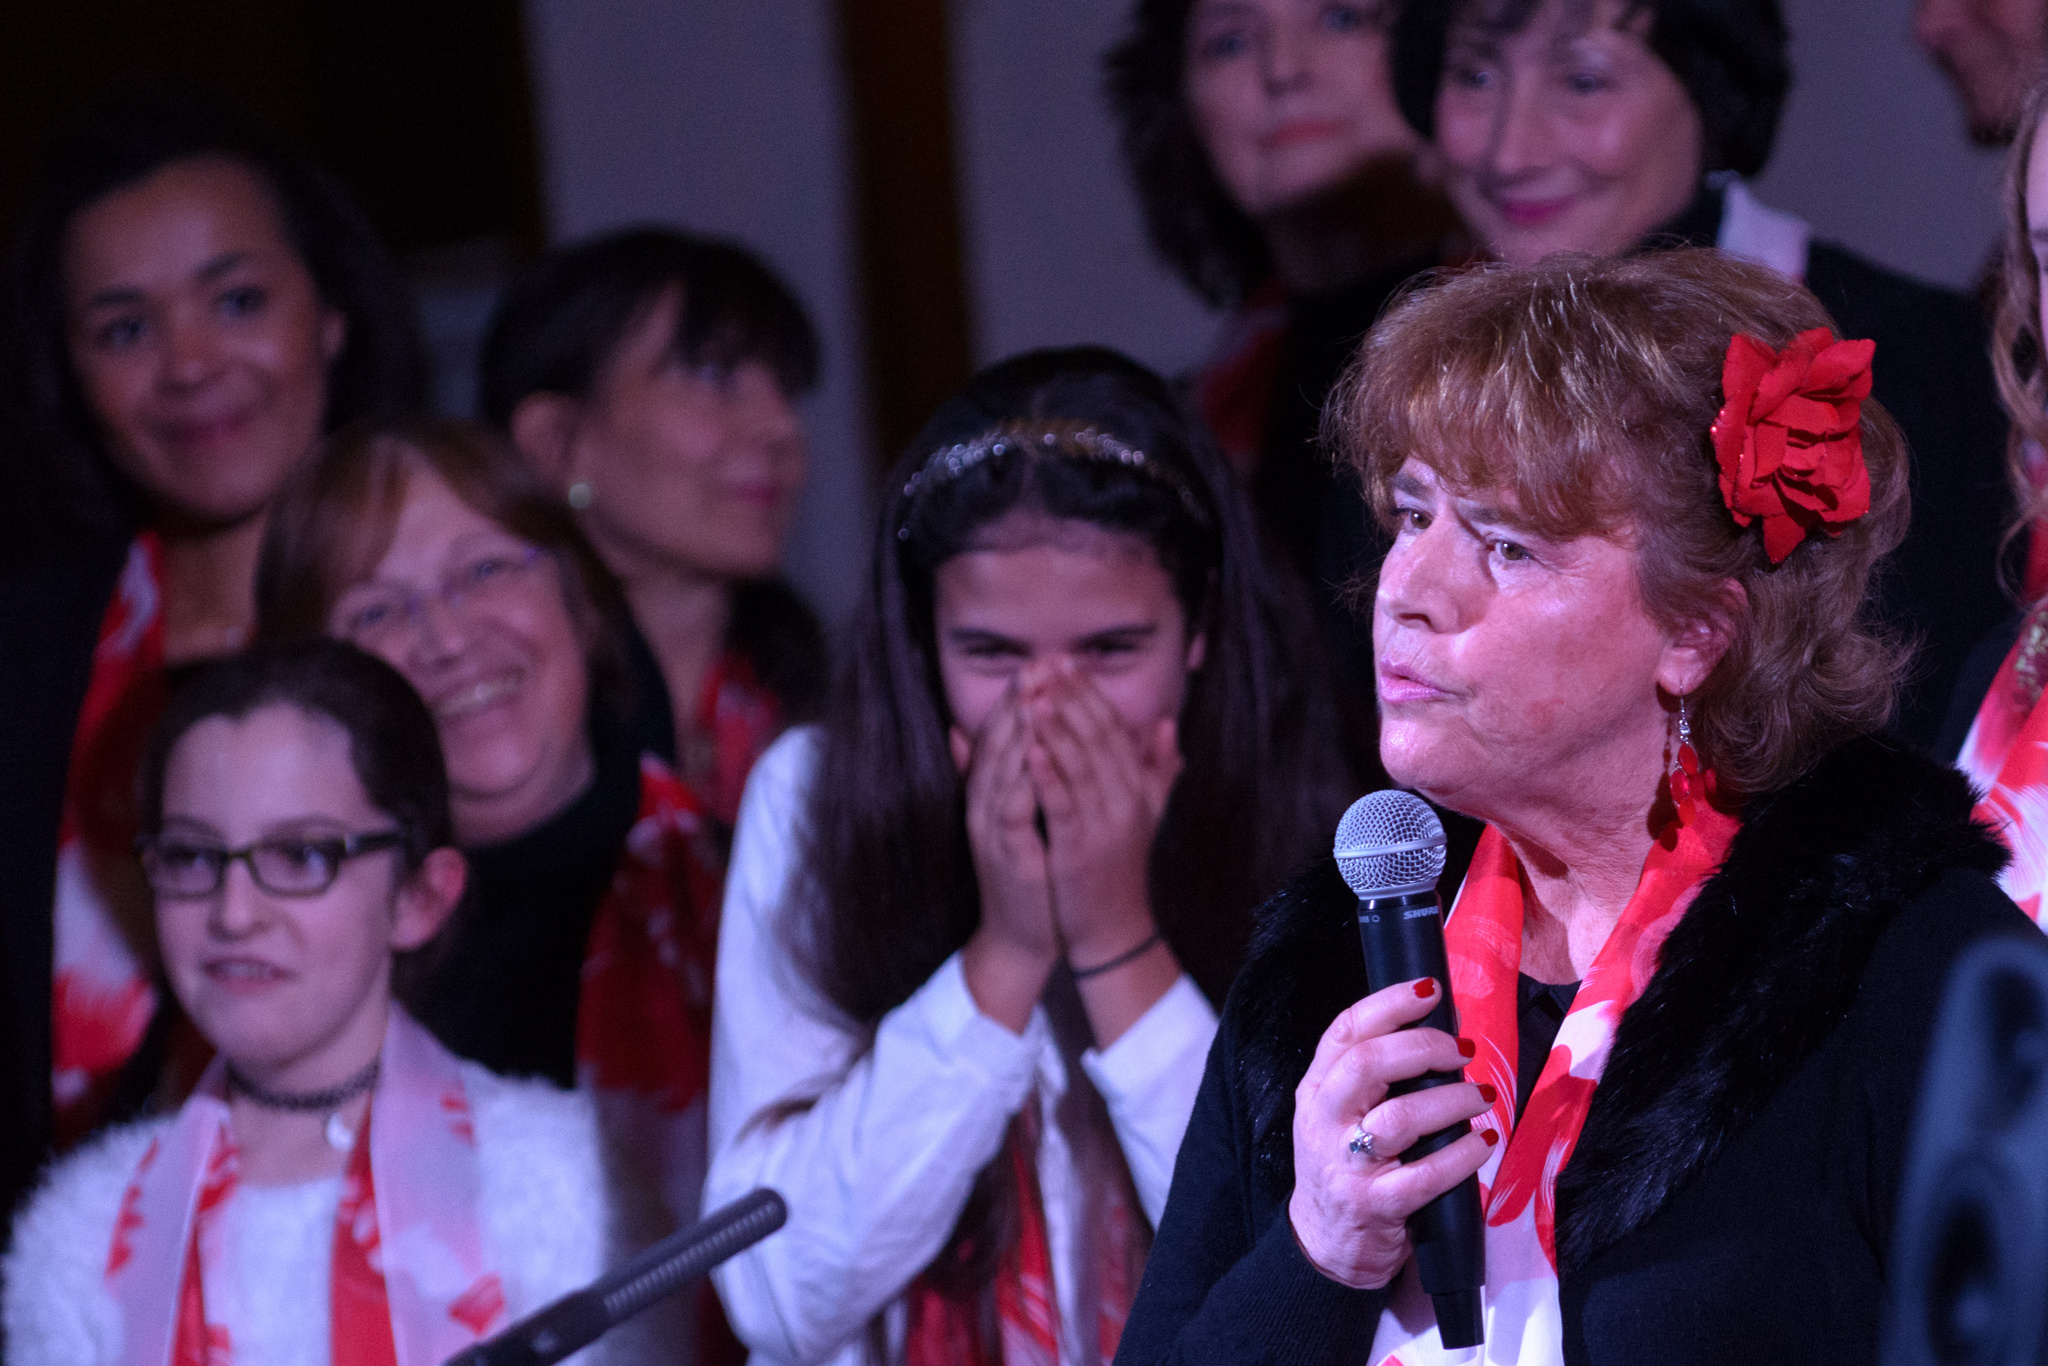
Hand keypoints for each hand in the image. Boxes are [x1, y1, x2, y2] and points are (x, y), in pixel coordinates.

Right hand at [953, 686, 1058, 1029]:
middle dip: (1018, 701)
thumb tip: (986, 735)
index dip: (1020, 697)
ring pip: (1000, 768)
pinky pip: (1010, 809)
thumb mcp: (1024, 819)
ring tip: (1035, 695)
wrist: (1023, 937)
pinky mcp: (1004, 851)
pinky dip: (1022, 780)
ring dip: (1016, 731)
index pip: (1003, 734)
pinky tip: (1036, 755)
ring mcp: (990, 827)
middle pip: (997, 742)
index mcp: (993, 793)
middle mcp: (985, 804)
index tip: (1043, 662)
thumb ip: (1014, 777)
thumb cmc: (1033, 875)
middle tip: (1038, 664)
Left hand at [1022, 661, 1180, 966]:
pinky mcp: (1081, 850)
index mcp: (1137, 789)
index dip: (1089, 693)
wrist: (1114, 932)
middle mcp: (1127, 801)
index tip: (1065, 661)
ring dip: (1057, 727)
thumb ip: (1157, 770)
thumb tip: (1166, 725)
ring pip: (1082, 765)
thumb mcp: (1144, 815)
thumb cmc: (1120, 871)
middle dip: (1071, 697)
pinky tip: (1031, 750)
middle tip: (1046, 663)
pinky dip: (1049, 775)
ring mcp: (1105, 826)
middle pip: (1099, 738)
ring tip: (1035, 695)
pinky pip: (1063, 805)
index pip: (1115, 729)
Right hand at [1287, 978, 1497, 1289]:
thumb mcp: (1343, 1112)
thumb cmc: (1346, 1165)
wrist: (1325, 1244)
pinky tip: (1482, 1142)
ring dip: (1451, 1100)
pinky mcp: (1374, 1205)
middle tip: (1462, 1050)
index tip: (1430, 990)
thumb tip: (1447, 1024)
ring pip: (1400, 1117)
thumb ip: (1380, 1073)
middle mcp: (1324, 1120)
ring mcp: (1346, 1165)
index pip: (1345, 1031)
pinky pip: (1425, 1175)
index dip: (1389, 1004)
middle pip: (1367, 1064)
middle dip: (1424, 1047)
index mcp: (1317, 1088)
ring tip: (1481, 1097)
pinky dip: (1462, 1155)